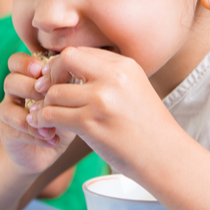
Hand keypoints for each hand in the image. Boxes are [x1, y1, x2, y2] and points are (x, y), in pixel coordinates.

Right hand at [0, 53, 75, 174]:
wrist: (48, 151)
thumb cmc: (62, 119)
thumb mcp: (68, 101)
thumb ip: (68, 86)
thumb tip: (79, 74)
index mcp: (27, 79)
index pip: (17, 61)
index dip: (26, 63)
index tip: (43, 71)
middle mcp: (14, 92)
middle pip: (11, 80)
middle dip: (31, 87)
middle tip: (48, 97)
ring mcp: (8, 111)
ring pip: (8, 106)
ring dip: (32, 112)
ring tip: (52, 123)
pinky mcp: (7, 132)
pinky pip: (16, 128)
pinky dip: (36, 134)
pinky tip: (53, 139)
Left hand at [26, 47, 177, 174]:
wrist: (167, 157)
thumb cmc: (148, 127)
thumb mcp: (134, 89)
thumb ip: (108, 76)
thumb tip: (71, 68)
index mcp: (124, 65)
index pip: (81, 51)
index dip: (63, 64)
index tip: (57, 78)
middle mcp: (113, 78)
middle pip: (65, 59)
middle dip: (51, 74)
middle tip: (45, 90)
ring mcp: (101, 100)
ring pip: (54, 92)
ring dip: (45, 104)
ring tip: (43, 114)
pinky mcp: (91, 124)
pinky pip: (52, 115)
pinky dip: (42, 120)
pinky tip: (43, 126)